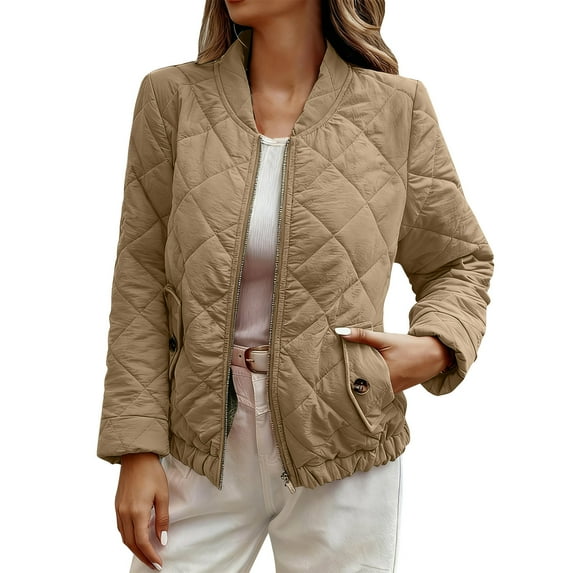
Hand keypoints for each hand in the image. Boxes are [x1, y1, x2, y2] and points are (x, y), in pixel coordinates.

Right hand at [115, 453, 168, 570]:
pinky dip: (128, 538)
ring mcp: (118, 510)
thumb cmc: (152, 473)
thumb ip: (162, 519)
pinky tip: (137, 539)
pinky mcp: (117, 506)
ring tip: (147, 555)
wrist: (137, 456)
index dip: (150, 555)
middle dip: (142, 556)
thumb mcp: (163, 495)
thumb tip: (162, 539)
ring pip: (124, 537)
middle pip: (131, 543)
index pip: (142, 541)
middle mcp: (124, 513)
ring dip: (135, 548)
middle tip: (153, 564)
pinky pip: (120, 528)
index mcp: (137, 511)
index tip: (158, 564)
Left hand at [336, 328, 453, 392]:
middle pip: (362, 385)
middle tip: (333, 380)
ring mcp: (392, 391)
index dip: (343, 377)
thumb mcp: (385, 339)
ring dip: (360, 384)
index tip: (331, 375)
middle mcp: (386, 386)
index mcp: (382, 374)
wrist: (433, 355)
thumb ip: (362, 336)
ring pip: (370, 389)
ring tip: (342, 381)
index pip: (356, 378)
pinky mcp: (396, 390)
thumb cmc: (408, 346)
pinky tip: (362, 381)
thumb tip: (340, 332)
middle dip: (349, 382)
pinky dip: (371, 386)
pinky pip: (379, 390)